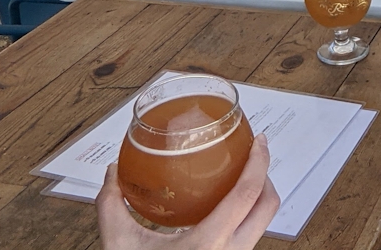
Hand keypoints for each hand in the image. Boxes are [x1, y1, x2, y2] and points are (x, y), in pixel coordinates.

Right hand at [96, 134, 280, 248]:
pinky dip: (245, 218)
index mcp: (207, 244)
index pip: (247, 195)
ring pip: (262, 225)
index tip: (259, 141)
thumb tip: (112, 173)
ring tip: (240, 178)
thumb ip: (112, 205)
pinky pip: (249, 238)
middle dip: (266, 176)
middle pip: (268, 208)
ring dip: (256, 198)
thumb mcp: (120, 244)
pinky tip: (227, 208)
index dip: (259, 163)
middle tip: (254, 154)